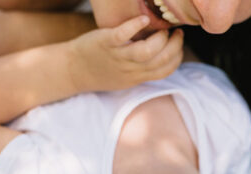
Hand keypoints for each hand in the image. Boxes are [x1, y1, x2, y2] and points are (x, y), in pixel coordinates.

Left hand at [68, 16, 184, 91]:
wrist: (72, 71)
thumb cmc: (99, 71)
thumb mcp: (124, 78)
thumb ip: (141, 69)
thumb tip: (158, 56)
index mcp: (136, 78)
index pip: (165, 71)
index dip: (177, 57)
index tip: (178, 45)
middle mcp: (130, 70)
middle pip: (161, 60)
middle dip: (174, 45)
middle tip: (175, 33)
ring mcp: (118, 57)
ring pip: (147, 52)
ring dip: (160, 38)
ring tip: (161, 28)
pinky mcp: (106, 43)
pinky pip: (123, 35)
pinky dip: (136, 25)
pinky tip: (143, 18)